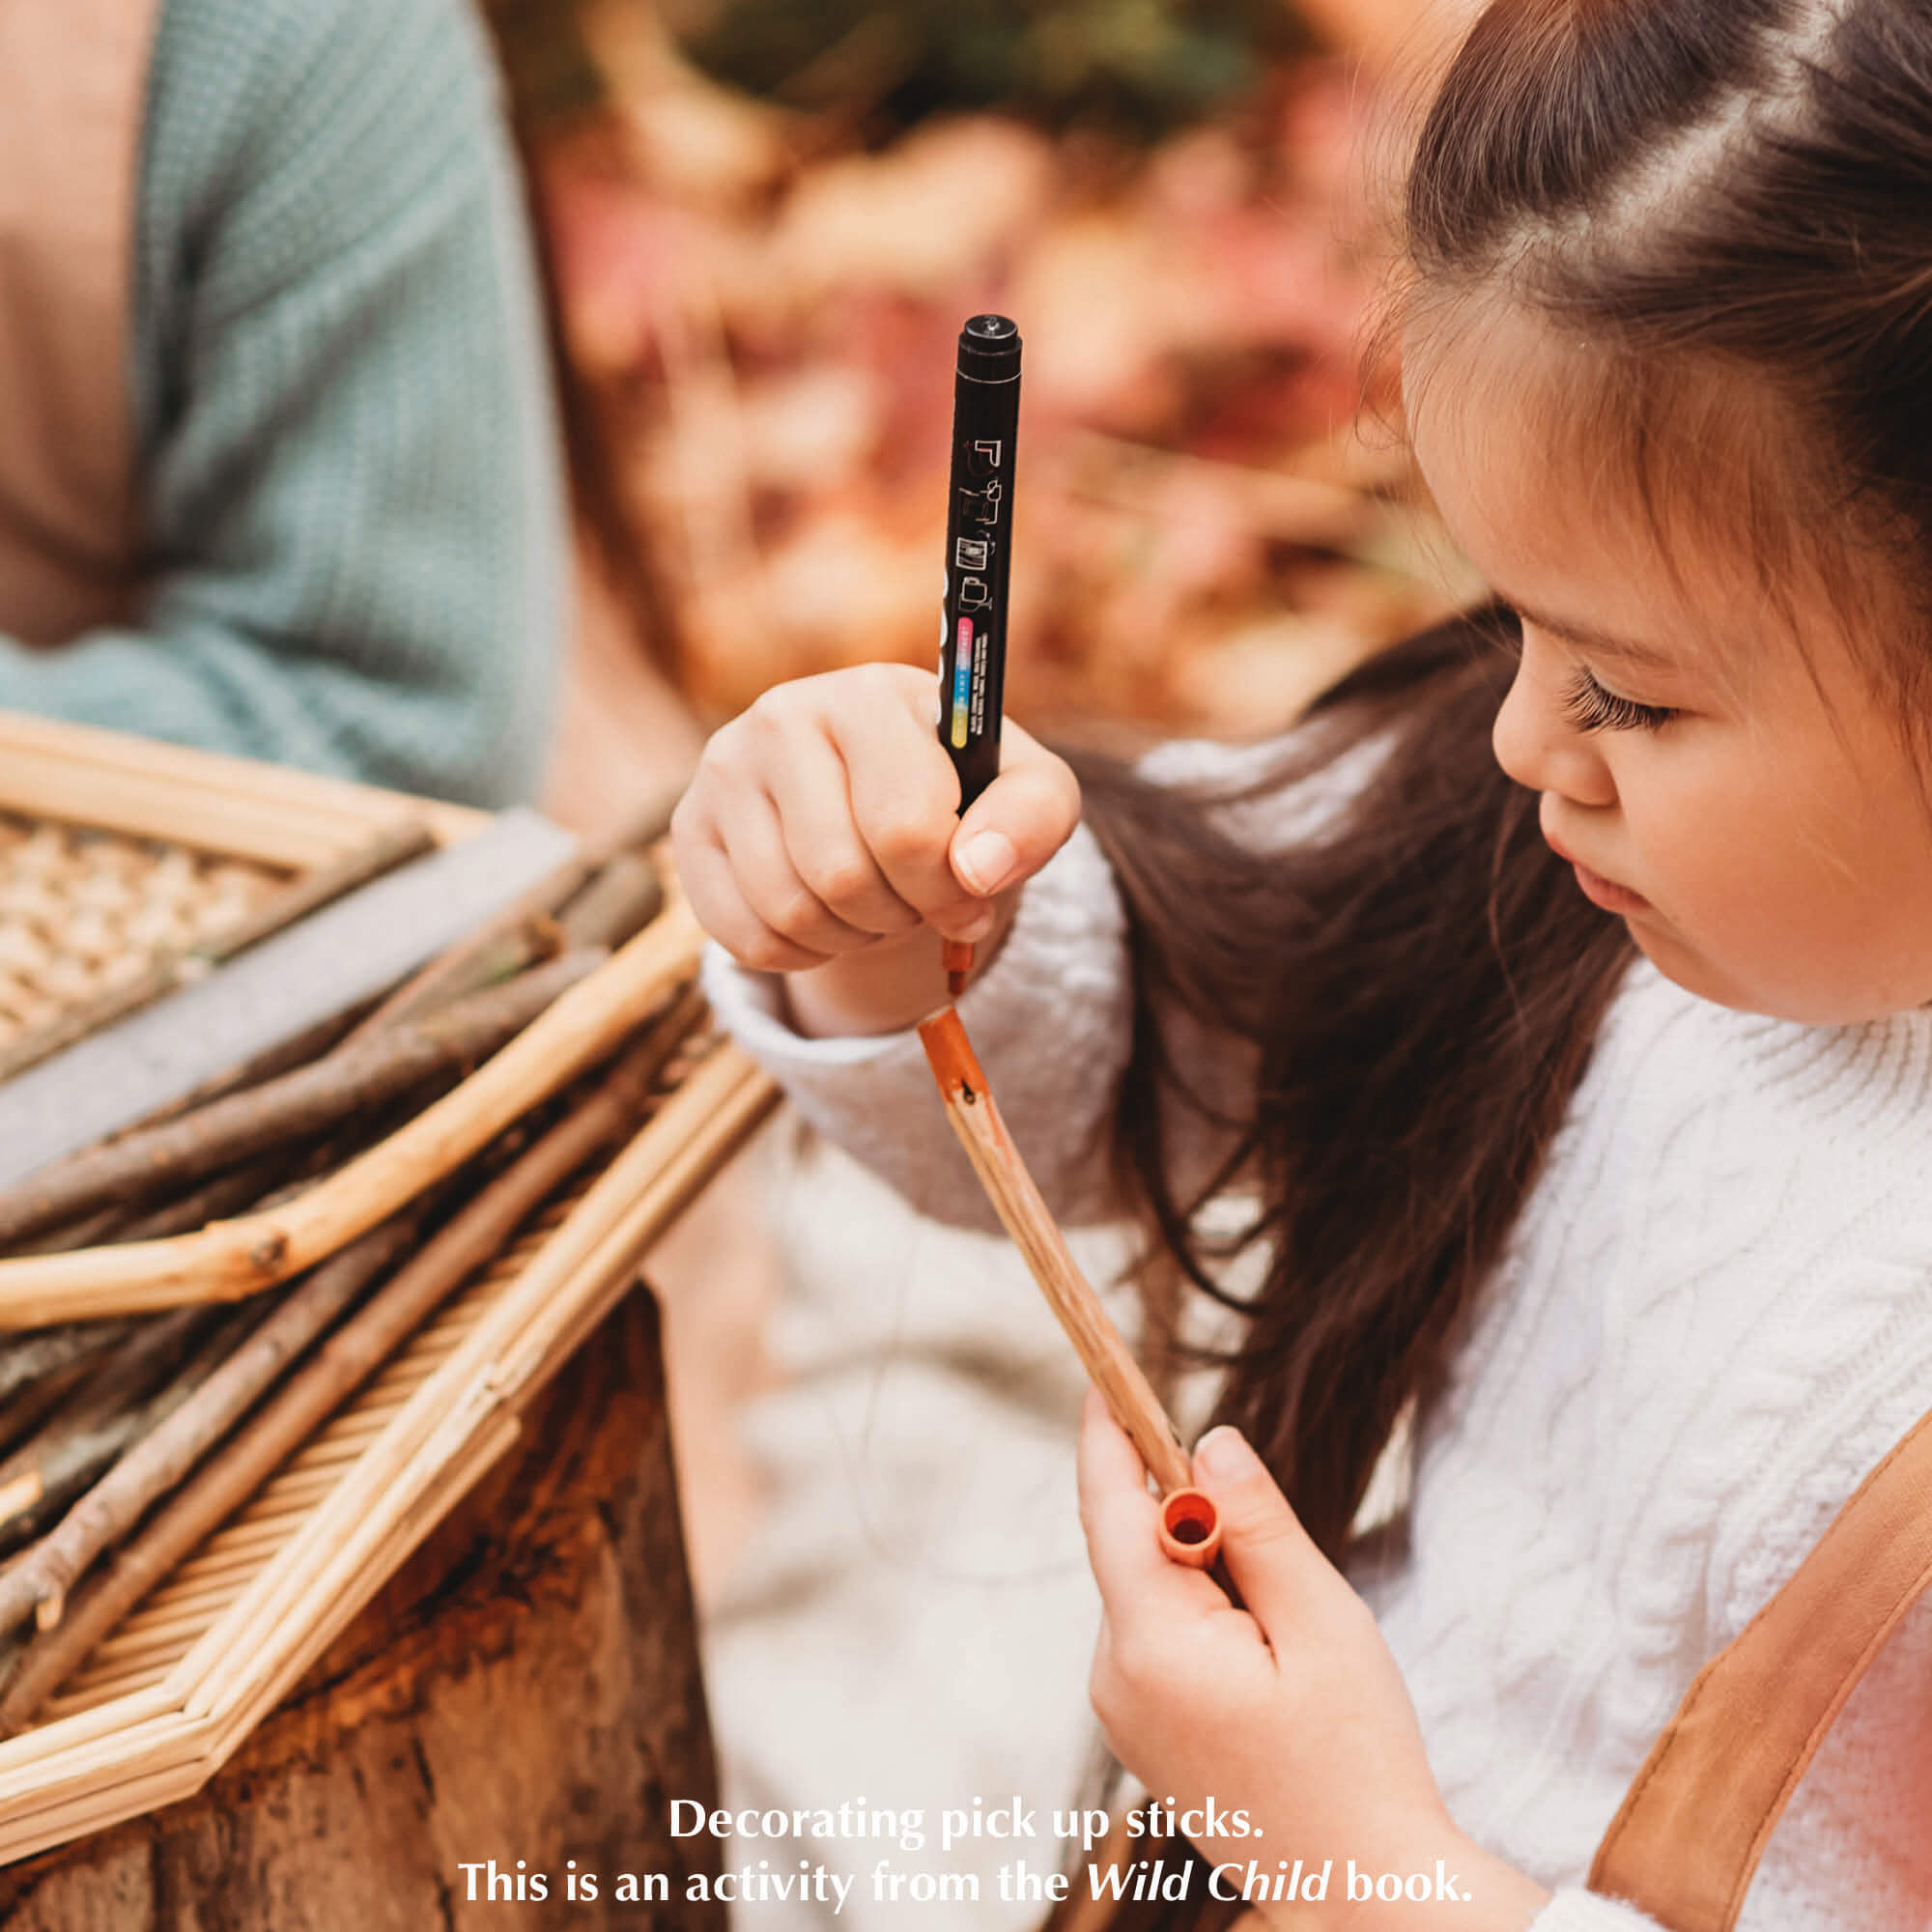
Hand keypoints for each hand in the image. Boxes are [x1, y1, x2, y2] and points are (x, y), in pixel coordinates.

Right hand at [671, 664, 1080, 1035]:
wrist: (883, 797)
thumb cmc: (962, 793)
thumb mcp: (1028, 794)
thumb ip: (1031, 819)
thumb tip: (978, 871)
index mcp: (870, 695)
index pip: (904, 825)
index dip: (946, 887)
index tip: (969, 893)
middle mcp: (783, 716)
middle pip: (841, 876)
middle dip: (898, 914)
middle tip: (916, 900)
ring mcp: (724, 770)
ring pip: (790, 912)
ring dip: (852, 937)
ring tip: (876, 905)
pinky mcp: (690, 828)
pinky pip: (745, 937)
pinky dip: (801, 955)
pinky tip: (826, 920)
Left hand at [1077, 1391, 1548, 1928]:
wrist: (1360, 1887)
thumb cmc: (1356, 1755)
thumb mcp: (1320, 1620)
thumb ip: (1257, 1523)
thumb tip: (1207, 1441)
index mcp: (1151, 1645)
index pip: (1112, 1509)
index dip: (1106, 1435)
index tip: (1100, 1372)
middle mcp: (1113, 1675)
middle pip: (1132, 1546)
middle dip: (1190, 1515)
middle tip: (1274, 1542)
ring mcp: (1120, 1708)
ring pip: (1147, 1589)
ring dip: (1202, 1571)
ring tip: (1285, 1633)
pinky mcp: (1139, 1727)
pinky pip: (1154, 1633)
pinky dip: (1198, 1612)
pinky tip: (1263, 1656)